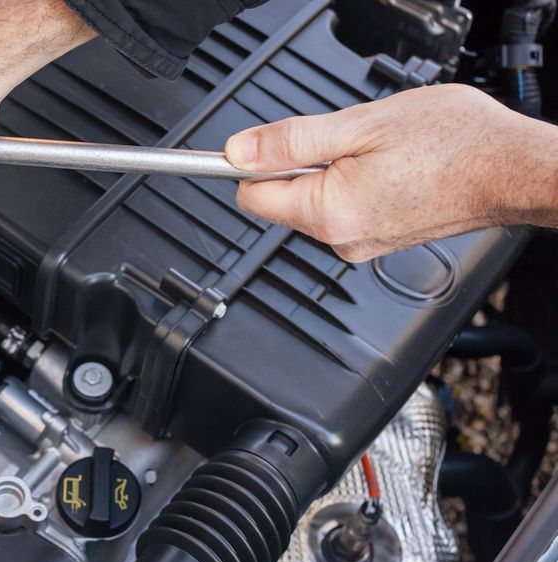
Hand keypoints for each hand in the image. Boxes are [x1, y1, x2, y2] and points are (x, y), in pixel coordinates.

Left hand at [225, 84, 557, 261]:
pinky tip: (390, 167)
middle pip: (282, 200)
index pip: (251, 196)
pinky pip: (345, 209)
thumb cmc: (453, 144)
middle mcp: (340, 239)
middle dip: (300, 165)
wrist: (513, 169)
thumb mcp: (359, 125)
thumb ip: (290, 142)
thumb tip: (240, 151)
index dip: (251, 163)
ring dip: (332, 173)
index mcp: (327, 213)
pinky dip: (355, 184)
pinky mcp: (381, 239)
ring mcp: (362, 244)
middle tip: (346, 139)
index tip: (263, 143)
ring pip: (315, 202)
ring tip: (378, 153)